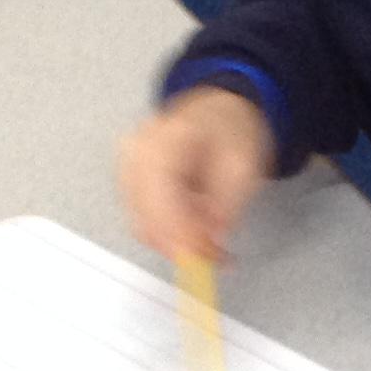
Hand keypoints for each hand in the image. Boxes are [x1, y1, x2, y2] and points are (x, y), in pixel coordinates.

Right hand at [118, 85, 275, 261]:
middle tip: (219, 258)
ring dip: (179, 244)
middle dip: (184, 245)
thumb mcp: (243, 168)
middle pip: (147, 216)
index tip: (205, 257)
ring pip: (144, 225)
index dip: (180, 234)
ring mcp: (128, 166)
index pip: (160, 196)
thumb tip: (206, 244)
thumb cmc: (231, 131)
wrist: (218, 112)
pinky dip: (170, 235)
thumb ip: (225, 208)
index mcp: (167, 136)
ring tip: (213, 244)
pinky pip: (144, 221)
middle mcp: (137, 150)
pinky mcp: (129, 183)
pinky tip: (196, 231)